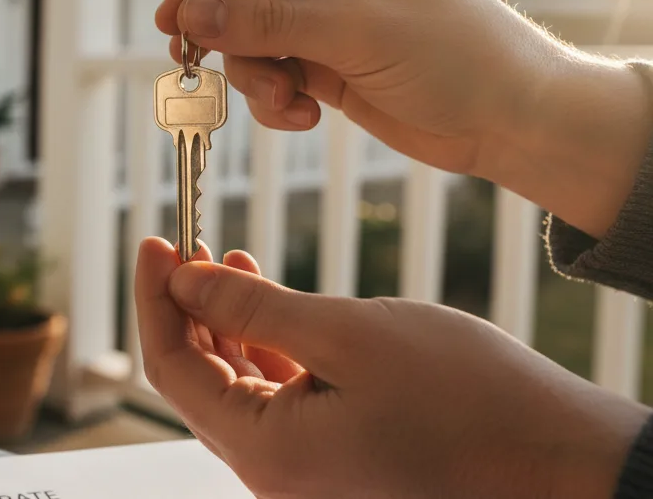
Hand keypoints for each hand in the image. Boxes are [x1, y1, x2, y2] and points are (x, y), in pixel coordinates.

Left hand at [134, 237, 649, 497]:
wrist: (558, 458)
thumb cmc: (468, 401)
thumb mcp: (347, 335)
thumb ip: (254, 310)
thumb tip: (185, 283)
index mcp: (265, 452)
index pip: (172, 371)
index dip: (156, 301)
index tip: (155, 244)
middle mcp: (274, 469)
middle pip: (198, 379)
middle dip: (186, 307)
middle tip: (182, 246)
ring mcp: (305, 465)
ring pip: (236, 383)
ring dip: (224, 319)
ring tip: (221, 258)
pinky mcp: (335, 450)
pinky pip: (276, 393)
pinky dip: (264, 342)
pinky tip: (265, 295)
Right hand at [156, 0, 652, 237]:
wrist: (509, 119)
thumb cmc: (457, 55)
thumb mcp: (354, 32)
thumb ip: (267, 22)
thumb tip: (194, 12)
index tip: (172, 16)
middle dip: (229, 35)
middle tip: (197, 64)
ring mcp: (333, 19)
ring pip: (257, 40)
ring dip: (257, 75)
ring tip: (285, 101)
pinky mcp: (333, 64)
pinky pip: (278, 73)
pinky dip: (277, 99)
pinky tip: (302, 115)